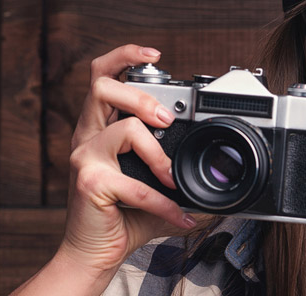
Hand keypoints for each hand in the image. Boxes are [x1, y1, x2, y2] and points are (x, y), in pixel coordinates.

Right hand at [12, 45, 196, 295]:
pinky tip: (178, 216)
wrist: (95, 252)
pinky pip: (137, 184)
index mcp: (98, 127)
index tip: (155, 52)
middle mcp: (86, 135)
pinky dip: (165, 204)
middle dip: (143, 98)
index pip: (101, 75)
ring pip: (126, 128)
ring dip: (158, 154)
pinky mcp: (88, 181)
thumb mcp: (154, 183)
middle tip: (167, 121)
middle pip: (102, 87)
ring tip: (170, 177)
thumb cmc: (124, 216)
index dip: (124, 55)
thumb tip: (221, 171)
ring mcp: (84, 156)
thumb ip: (176, 167)